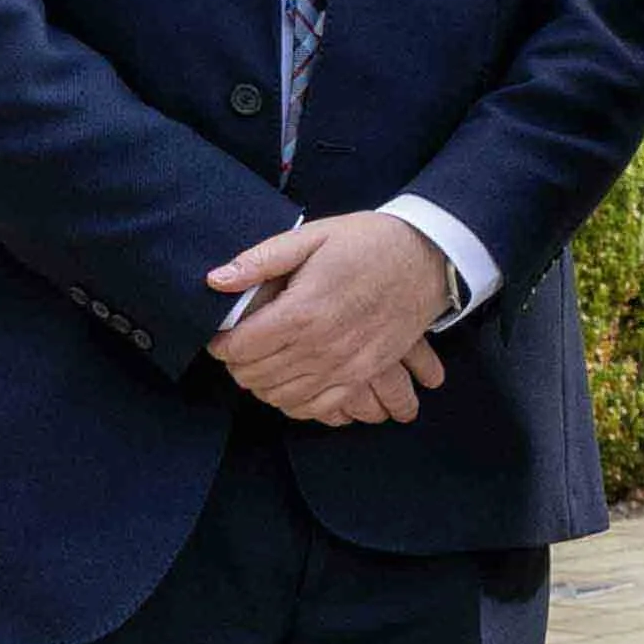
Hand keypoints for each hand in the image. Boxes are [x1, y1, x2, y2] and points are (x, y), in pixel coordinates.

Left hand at [203, 207, 460, 426]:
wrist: (428, 257)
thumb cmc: (368, 242)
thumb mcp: (312, 236)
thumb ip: (261, 261)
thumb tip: (215, 280)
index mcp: (302, 310)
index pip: (240, 346)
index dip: (220, 344)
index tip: (220, 334)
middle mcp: (321, 346)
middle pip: (256, 375)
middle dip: (237, 364)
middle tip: (238, 347)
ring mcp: (345, 365)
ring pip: (282, 396)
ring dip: (262, 385)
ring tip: (259, 364)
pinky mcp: (364, 375)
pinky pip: (318, 407)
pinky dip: (295, 403)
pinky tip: (289, 385)